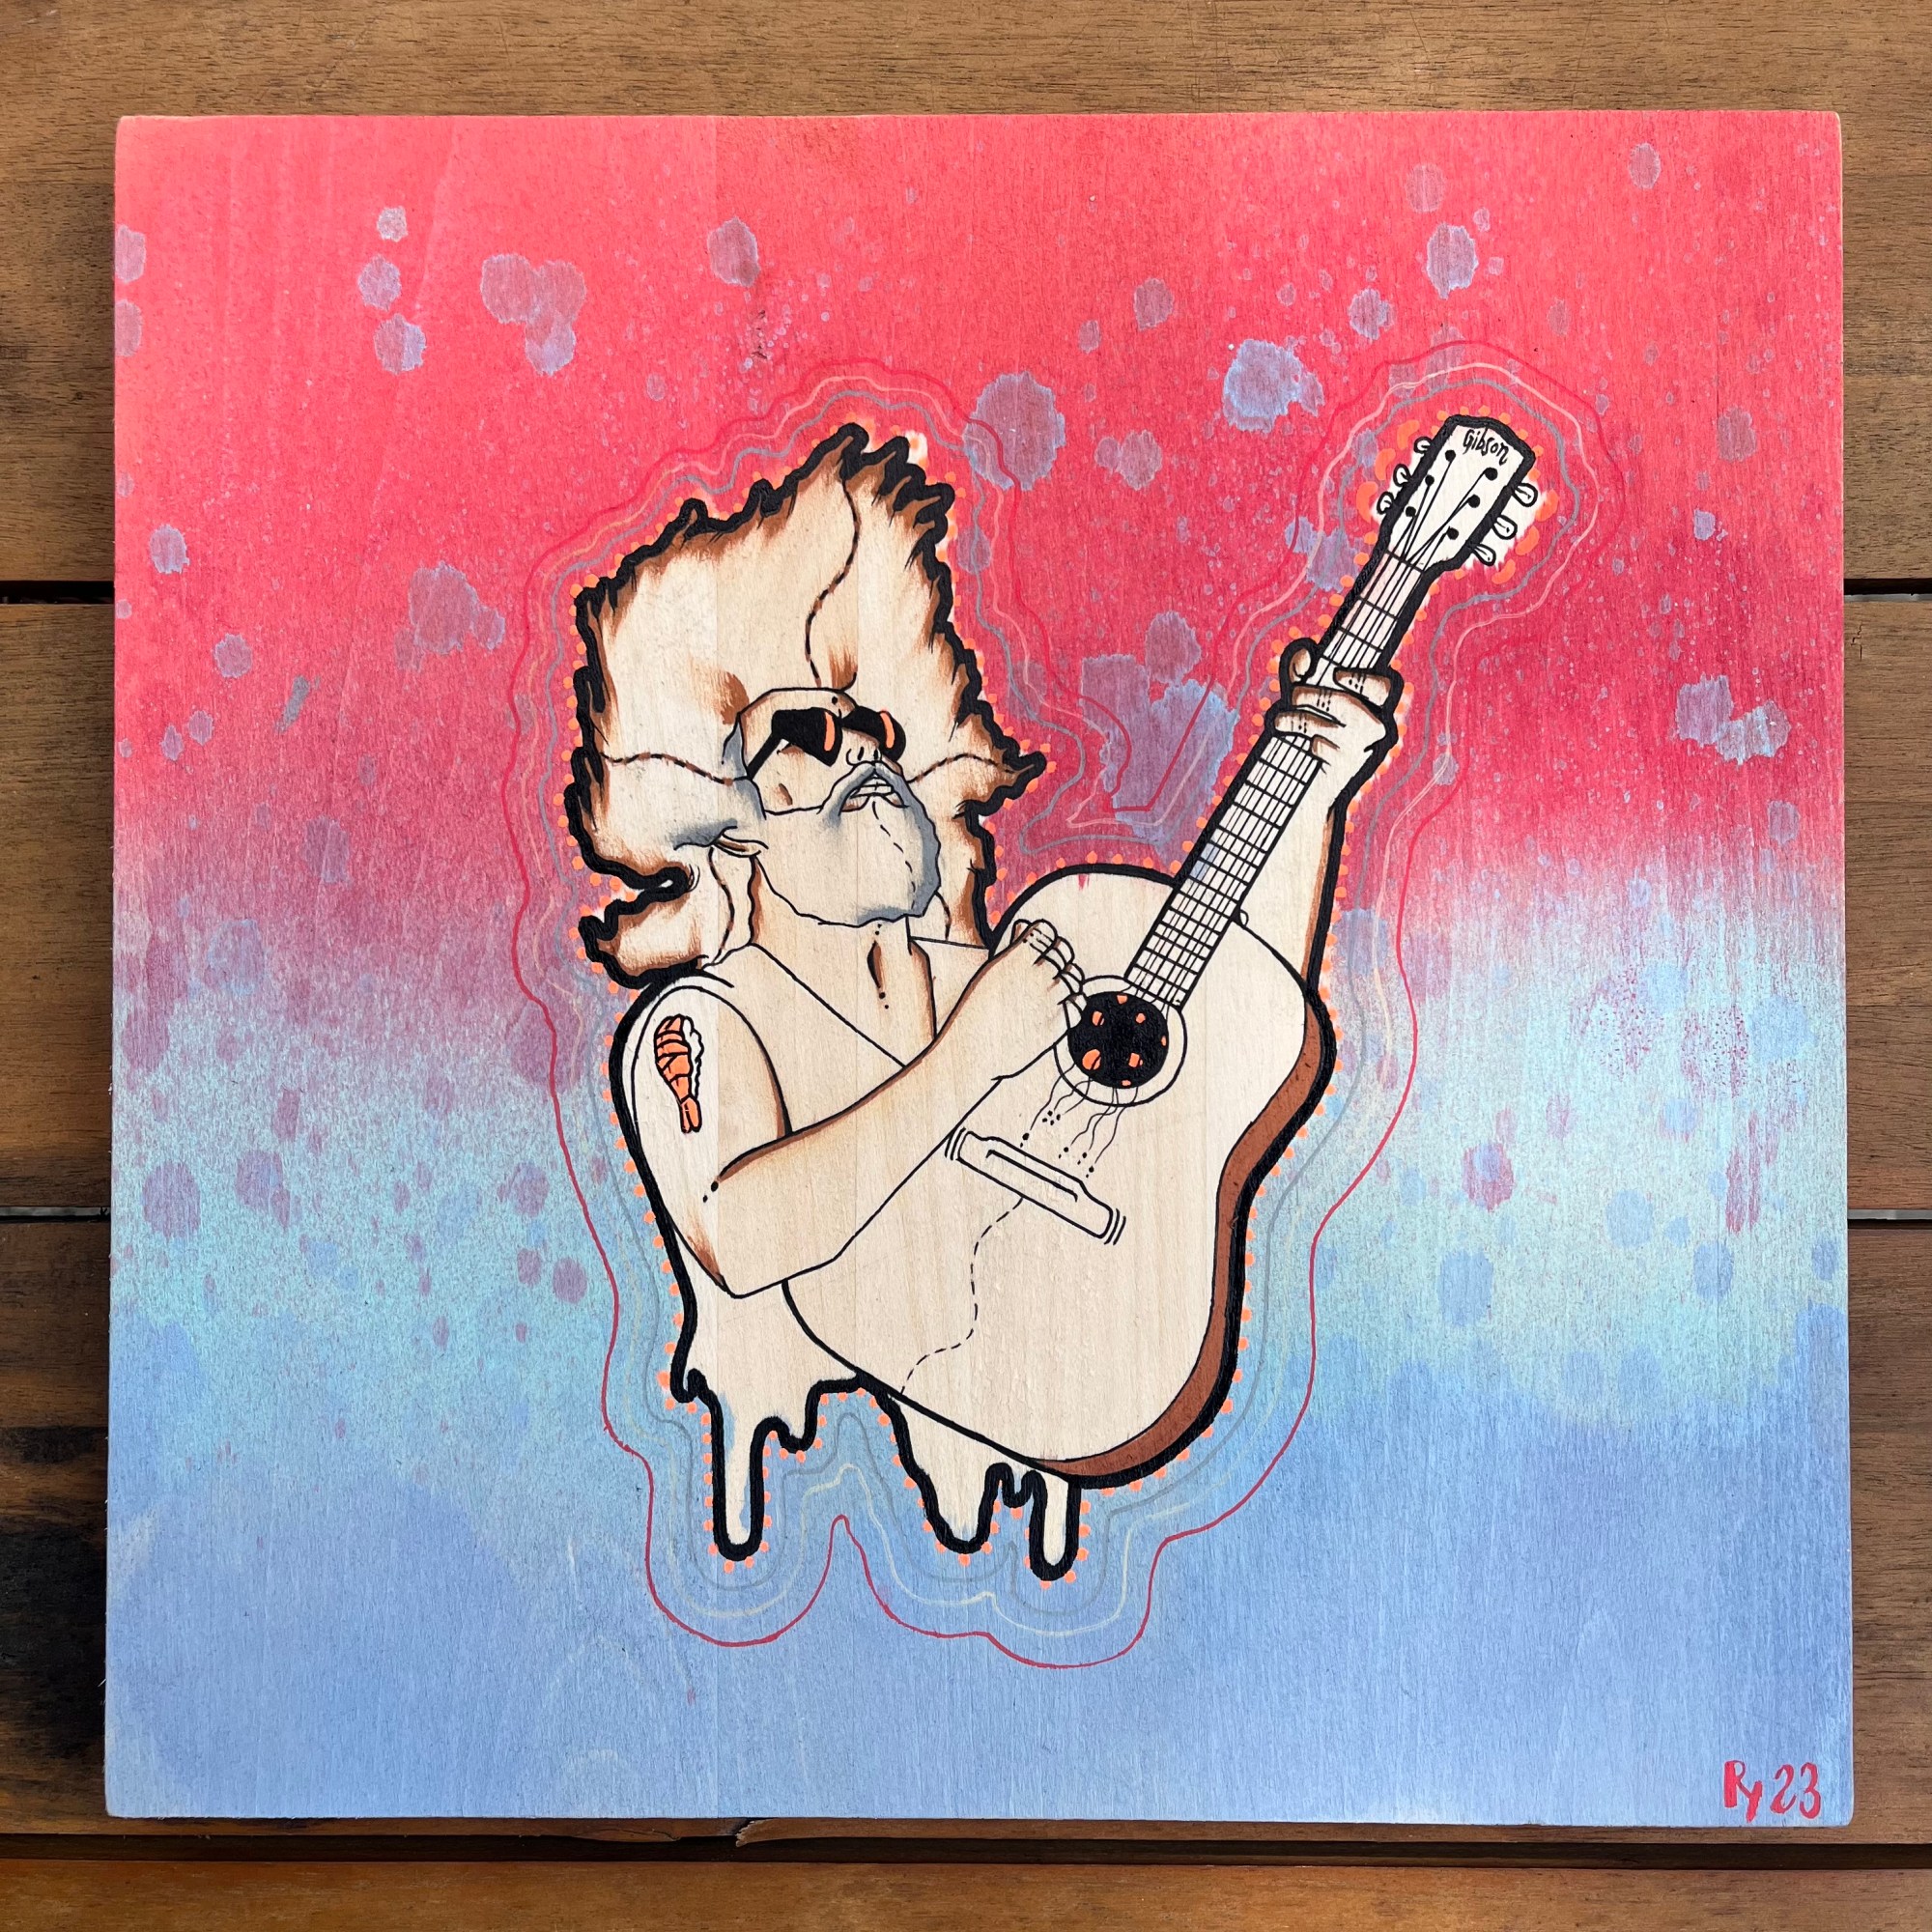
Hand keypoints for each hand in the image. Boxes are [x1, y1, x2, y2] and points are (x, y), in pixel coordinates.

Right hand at [939, 919, 1083, 1080]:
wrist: (972, 1053)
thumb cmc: (975, 1013)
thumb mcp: (989, 974)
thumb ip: (1011, 950)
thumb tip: (1025, 927)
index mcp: (1014, 960)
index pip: (1047, 931)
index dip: (1046, 938)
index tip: (1041, 948)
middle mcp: (1034, 976)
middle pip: (1064, 951)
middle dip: (1059, 956)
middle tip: (1050, 969)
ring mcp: (1048, 1001)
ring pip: (1075, 976)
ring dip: (1068, 978)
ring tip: (1055, 988)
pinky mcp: (1056, 1025)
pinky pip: (1079, 1004)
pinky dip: (1075, 1002)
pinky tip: (1062, 1006)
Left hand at [1274, 642, 1396, 807]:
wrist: (1310, 781)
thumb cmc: (1313, 725)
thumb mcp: (1306, 696)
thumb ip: (1302, 671)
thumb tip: (1304, 655)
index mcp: (1375, 705)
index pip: (1383, 687)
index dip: (1362, 679)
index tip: (1336, 674)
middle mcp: (1376, 727)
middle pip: (1346, 704)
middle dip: (1314, 696)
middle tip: (1294, 694)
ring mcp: (1362, 749)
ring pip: (1327, 727)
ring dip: (1297, 720)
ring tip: (1279, 720)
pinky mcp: (1346, 769)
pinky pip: (1321, 747)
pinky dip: (1309, 744)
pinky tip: (1308, 747)